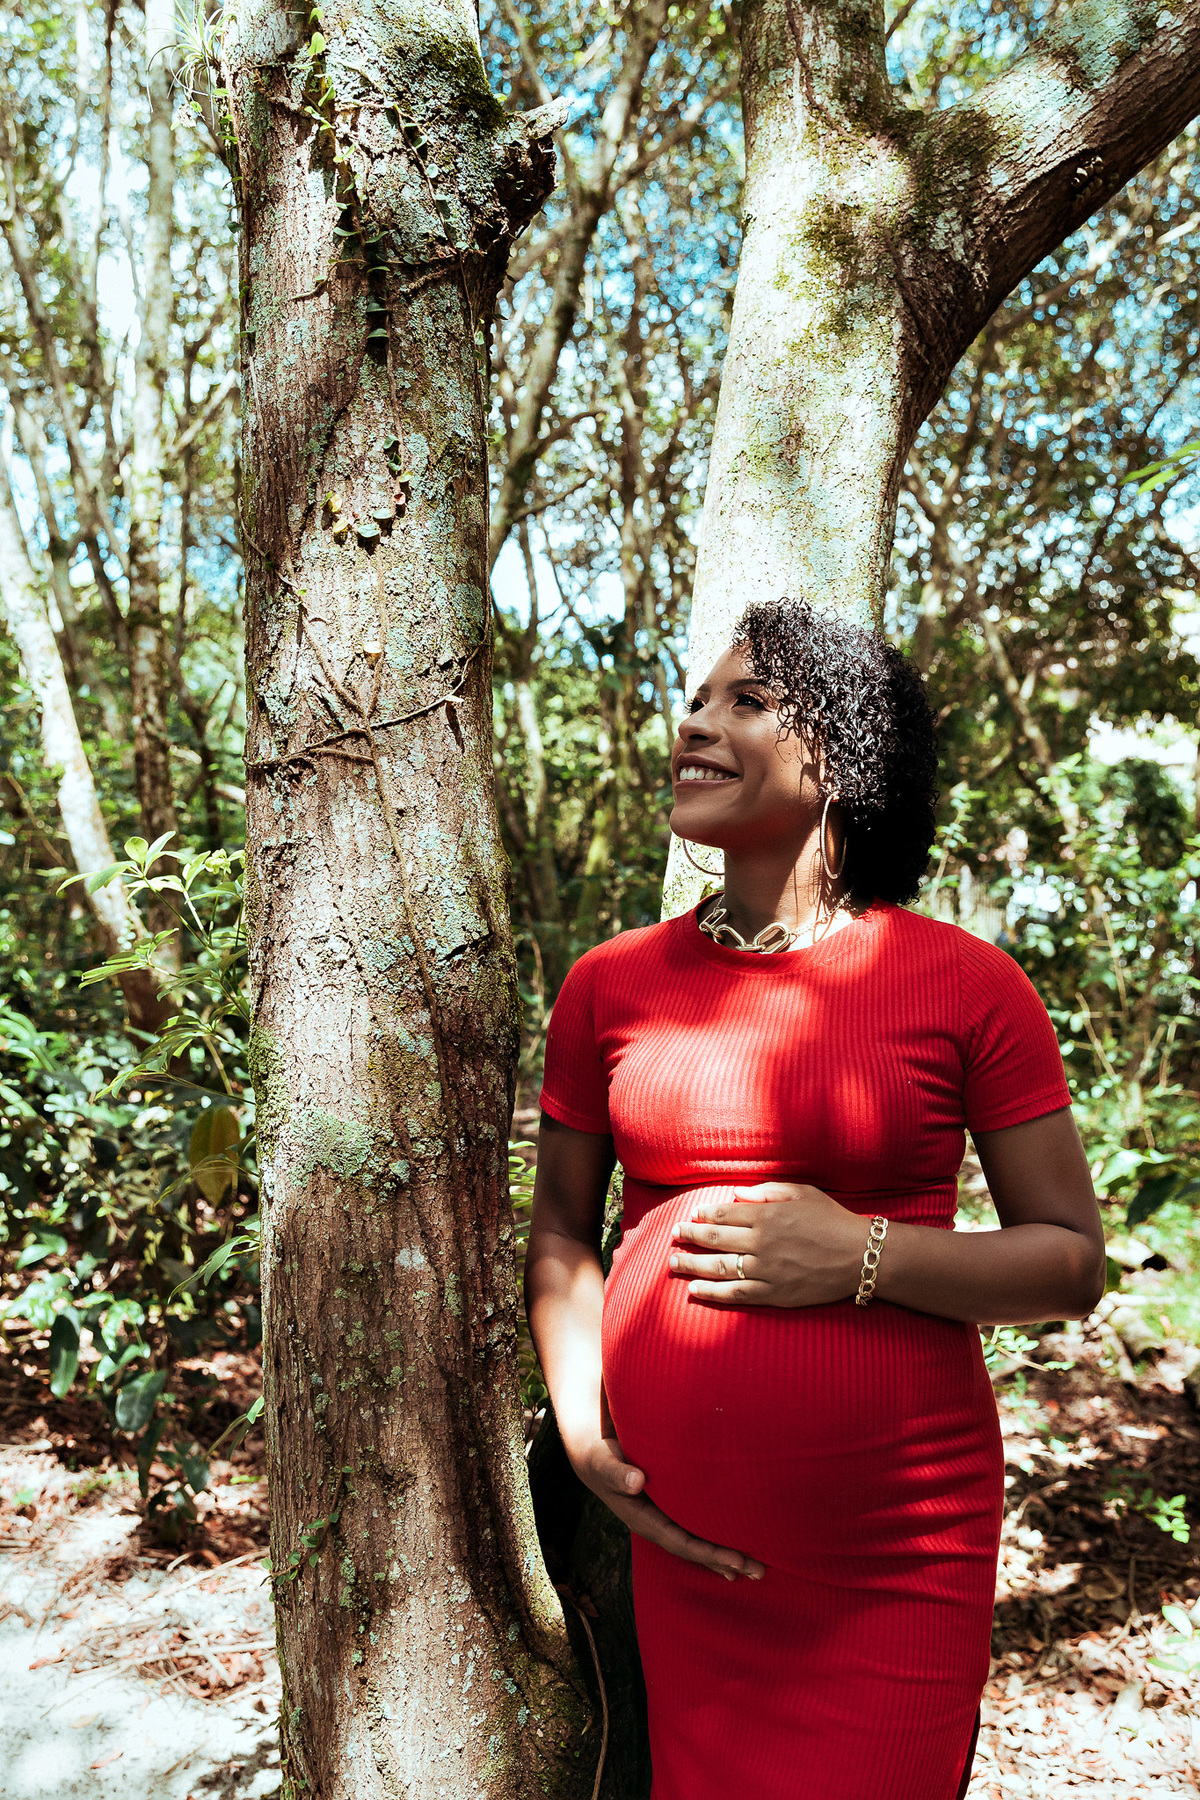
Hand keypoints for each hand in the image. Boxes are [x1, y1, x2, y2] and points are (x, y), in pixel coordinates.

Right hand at [565, 1433, 765, 1581]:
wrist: (593, 1454)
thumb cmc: (600, 1456)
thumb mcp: (604, 1462)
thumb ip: (617, 1473)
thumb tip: (636, 1482)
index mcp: (643, 1520)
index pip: (682, 1543)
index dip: (709, 1553)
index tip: (736, 1561)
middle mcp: (656, 1524)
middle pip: (695, 1549)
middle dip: (726, 1561)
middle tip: (760, 1571)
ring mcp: (663, 1518)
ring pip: (697, 1541)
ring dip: (724, 1555)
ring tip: (754, 1569)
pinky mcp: (669, 1506)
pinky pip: (695, 1527)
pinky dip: (714, 1539)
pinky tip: (732, 1548)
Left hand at [668, 1181, 866, 1306]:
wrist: (861, 1256)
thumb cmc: (833, 1220)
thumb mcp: (803, 1193)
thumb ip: (767, 1191)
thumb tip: (736, 1194)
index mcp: (767, 1215)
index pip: (724, 1213)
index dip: (704, 1214)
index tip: (692, 1215)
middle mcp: (761, 1242)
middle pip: (715, 1239)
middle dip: (689, 1236)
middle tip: (673, 1236)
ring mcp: (766, 1270)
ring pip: (719, 1267)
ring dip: (691, 1265)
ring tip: (673, 1263)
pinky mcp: (774, 1294)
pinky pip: (736, 1295)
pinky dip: (712, 1293)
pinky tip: (694, 1291)